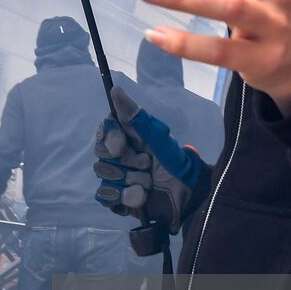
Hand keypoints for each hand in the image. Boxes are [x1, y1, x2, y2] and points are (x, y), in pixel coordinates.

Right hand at [93, 86, 204, 238]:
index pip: (105, 129)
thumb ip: (136, 116)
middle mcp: (119, 155)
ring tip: (149, 183)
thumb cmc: (175, 162)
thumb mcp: (159, 137)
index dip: (110, 137)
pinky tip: (142, 197)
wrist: (189, 195)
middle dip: (126, 161)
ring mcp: (117, 177)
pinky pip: (105, 196)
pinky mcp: (118, 199)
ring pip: (105, 175)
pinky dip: (126, 197)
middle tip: (147, 164)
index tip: (121, 146)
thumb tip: (115, 90)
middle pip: (102, 153)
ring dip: (131, 180)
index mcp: (128, 137)